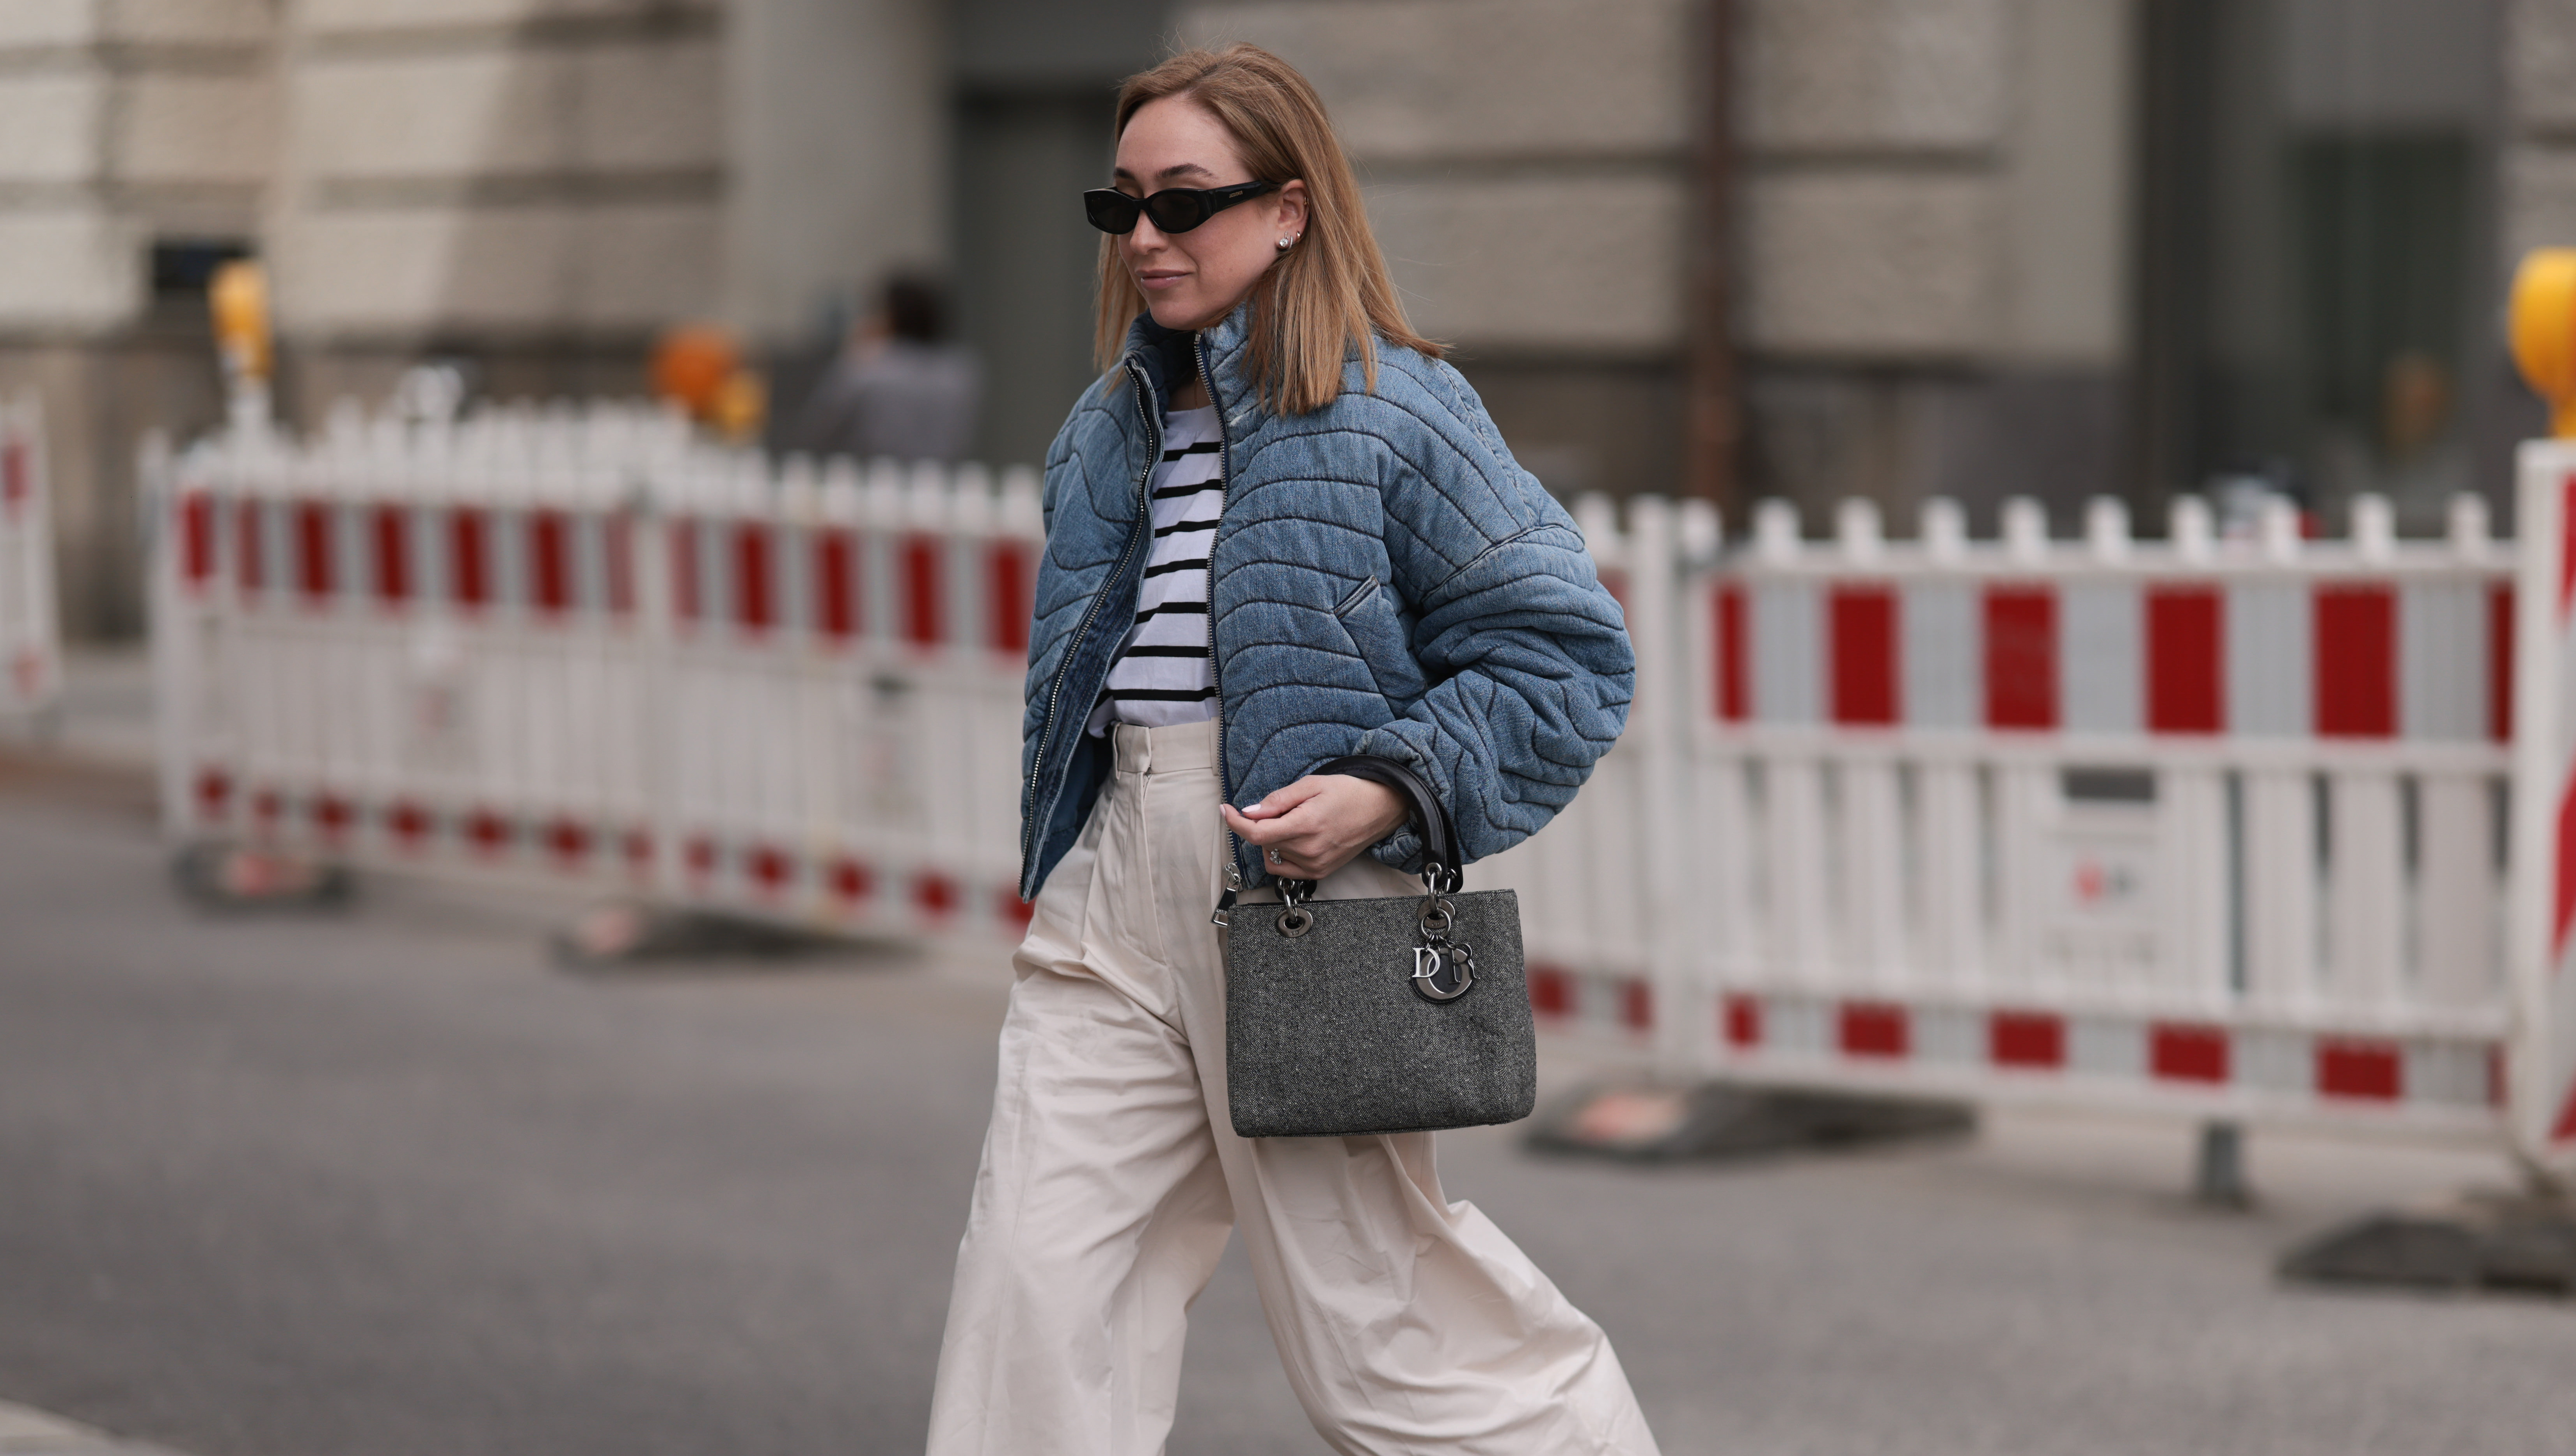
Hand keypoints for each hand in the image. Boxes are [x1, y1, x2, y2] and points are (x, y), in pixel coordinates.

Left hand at [1220, 775, 1408, 882]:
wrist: (1380, 809)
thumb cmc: (1349, 793)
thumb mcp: (1311, 785)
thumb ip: (1278, 800)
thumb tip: (1250, 812)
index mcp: (1306, 825)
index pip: (1257, 833)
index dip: (1235, 823)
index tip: (1226, 811)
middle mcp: (1309, 850)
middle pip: (1264, 842)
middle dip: (1261, 824)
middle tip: (1282, 808)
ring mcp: (1315, 865)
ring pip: (1273, 855)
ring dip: (1272, 839)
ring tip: (1295, 822)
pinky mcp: (1320, 872)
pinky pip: (1285, 868)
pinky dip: (1281, 854)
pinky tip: (1295, 839)